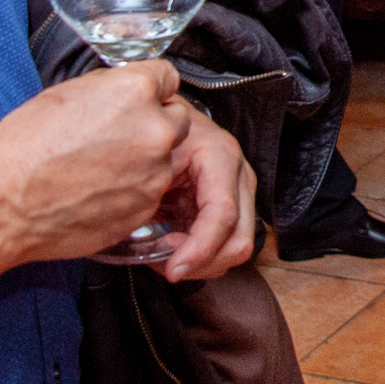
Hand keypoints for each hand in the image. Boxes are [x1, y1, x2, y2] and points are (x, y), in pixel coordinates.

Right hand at [0, 60, 193, 265]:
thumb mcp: (68, 93)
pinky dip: (131, 190)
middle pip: (176, 118)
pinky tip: (96, 190)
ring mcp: (153, 173)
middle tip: (117, 136)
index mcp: (136, 91)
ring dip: (143, 160)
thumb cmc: (24, 148)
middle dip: (154, 124)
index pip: (168, 77)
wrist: (2, 202)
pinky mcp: (145, 207)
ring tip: (97, 168)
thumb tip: (128, 89)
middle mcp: (154, 130)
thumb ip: (112, 88)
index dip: (150, 90)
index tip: (139, 100)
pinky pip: (149, 191)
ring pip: (164, 158)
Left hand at [154, 108, 259, 282]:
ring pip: (238, 244)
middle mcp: (238, 173)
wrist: (156, 112)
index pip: (222, 214)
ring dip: (203, 261)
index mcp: (219, 155)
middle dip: (204, 263)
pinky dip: (203, 254)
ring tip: (166, 256)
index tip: (171, 270)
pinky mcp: (230, 201)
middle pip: (240, 238)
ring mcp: (238, 189)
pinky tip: (174, 247)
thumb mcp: (145, 157)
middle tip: (167, 266)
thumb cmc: (149, 130)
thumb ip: (148, 191)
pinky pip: (227, 241)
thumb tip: (144, 236)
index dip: (199, 250)